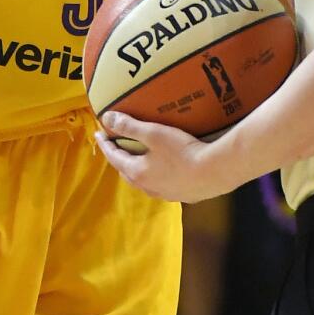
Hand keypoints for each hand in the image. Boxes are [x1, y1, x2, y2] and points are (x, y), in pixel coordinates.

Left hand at [94, 112, 241, 203]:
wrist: (214, 172)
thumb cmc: (182, 151)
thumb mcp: (154, 133)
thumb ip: (130, 126)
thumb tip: (106, 118)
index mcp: (137, 172)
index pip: (114, 157)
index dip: (106, 144)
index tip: (98, 134)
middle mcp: (148, 187)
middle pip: (126, 171)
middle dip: (120, 158)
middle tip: (118, 145)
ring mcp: (165, 194)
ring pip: (143, 181)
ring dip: (137, 169)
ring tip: (139, 157)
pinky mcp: (181, 195)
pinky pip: (161, 185)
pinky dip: (155, 176)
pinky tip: (165, 169)